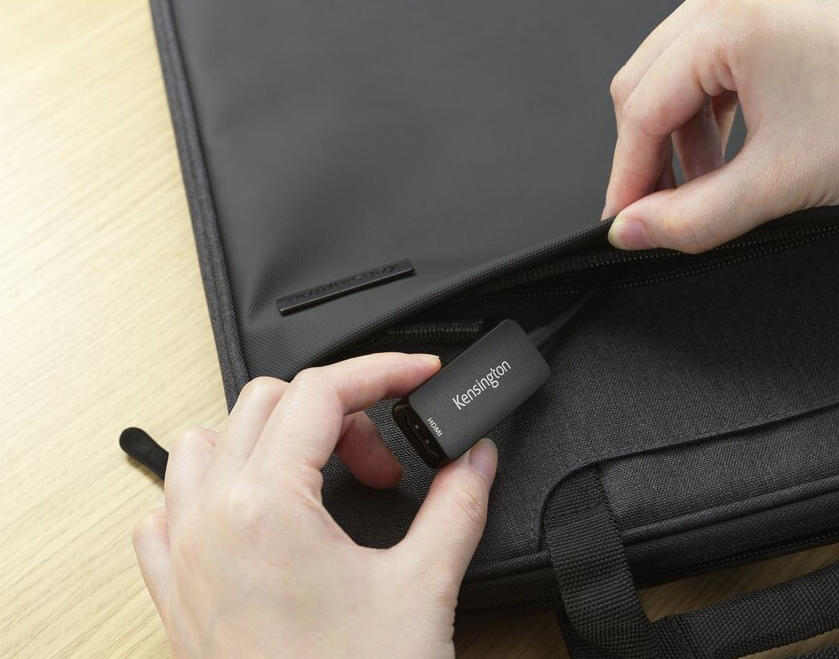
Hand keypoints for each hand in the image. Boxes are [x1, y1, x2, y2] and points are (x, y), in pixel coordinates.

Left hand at [132, 353, 498, 657]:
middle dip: (338, 413)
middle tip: (385, 460)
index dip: (380, 371)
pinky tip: (258, 514)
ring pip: (205, 441)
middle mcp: (210, 520)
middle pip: (267, 402)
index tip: (416, 376)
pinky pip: (169, 505)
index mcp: (267, 506)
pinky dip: (212, 487)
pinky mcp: (173, 591)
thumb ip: (457, 505)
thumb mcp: (423, 587)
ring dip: (269, 439)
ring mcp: (182, 555)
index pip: (321, 391)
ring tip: (322, 477)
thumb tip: (474, 460)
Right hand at [604, 0, 838, 251]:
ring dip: (681, 137)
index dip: (628, 176)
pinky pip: (712, 64)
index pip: (641, 108)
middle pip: (646, 84)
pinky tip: (730, 152)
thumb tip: (634, 230)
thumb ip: (692, 217)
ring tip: (708, 185)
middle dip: (649, 155)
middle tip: (658, 210)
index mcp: (729, 20)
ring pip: (676, 75)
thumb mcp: (778, 183)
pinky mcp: (775, 11)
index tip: (625, 221)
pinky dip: (710, 113)